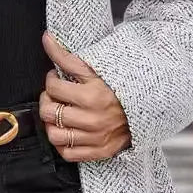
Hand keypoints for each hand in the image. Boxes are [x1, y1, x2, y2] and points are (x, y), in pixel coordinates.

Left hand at [39, 30, 130, 161]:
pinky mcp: (99, 151)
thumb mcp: (93, 69)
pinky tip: (67, 131)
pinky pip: (67, 153)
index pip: (53, 88)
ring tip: (59, 114)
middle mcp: (93, 120)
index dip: (51, 80)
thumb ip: (66, 56)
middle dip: (47, 101)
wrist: (146, 106)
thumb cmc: (118, 86)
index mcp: (92, 97)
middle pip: (48, 113)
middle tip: (55, 96)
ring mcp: (96, 138)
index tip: (57, 79)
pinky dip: (62, 143)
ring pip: (54, 135)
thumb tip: (46, 38)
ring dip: (52, 124)